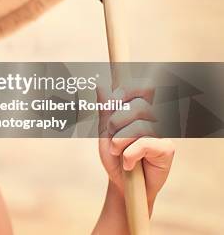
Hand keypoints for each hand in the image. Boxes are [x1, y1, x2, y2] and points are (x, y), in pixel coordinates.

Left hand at [96, 85, 174, 210]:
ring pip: (140, 126)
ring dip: (120, 142)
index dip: (129, 89)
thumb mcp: (105, 131)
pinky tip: (129, 163)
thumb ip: (105, 109)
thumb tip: (102, 86)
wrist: (121, 183)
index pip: (144, 87)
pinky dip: (129, 155)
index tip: (115, 99)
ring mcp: (163, 132)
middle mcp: (155, 118)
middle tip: (112, 136)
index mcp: (140, 109)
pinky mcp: (167, 148)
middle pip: (139, 105)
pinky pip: (144, 143)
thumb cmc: (115, 156)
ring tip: (118, 152)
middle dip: (117, 122)